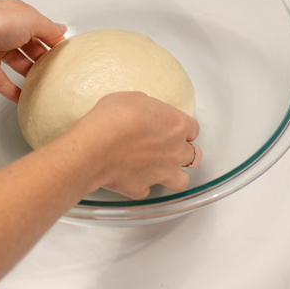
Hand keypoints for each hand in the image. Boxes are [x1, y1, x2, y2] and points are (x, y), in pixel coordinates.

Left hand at [0, 0, 65, 102]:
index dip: (56, 43)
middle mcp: (9, 31)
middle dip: (46, 60)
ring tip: (47, 87)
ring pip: (19, 65)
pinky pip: (2, 81)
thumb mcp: (29, 20)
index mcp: (21, 17)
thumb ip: (48, 29)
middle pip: (32, 48)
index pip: (44, 31)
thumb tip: (62, 30)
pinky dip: (12, 91)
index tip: (69, 57)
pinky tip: (24, 99)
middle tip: (60, 74)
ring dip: (31, 75)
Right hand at [70, 91, 202, 198]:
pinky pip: (147, 190)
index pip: (194, 128)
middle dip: (184, 152)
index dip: (184, 129)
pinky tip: (132, 178)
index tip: (175, 128)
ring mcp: (161, 173)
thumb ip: (148, 107)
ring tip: (161, 170)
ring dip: (174, 175)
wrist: (95, 146)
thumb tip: (146, 112)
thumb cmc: (112, 118)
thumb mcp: (133, 98)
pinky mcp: (142, 188)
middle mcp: (175, 151)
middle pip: (194, 155)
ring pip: (182, 181)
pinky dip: (141, 186)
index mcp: (177, 125)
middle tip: (170, 149)